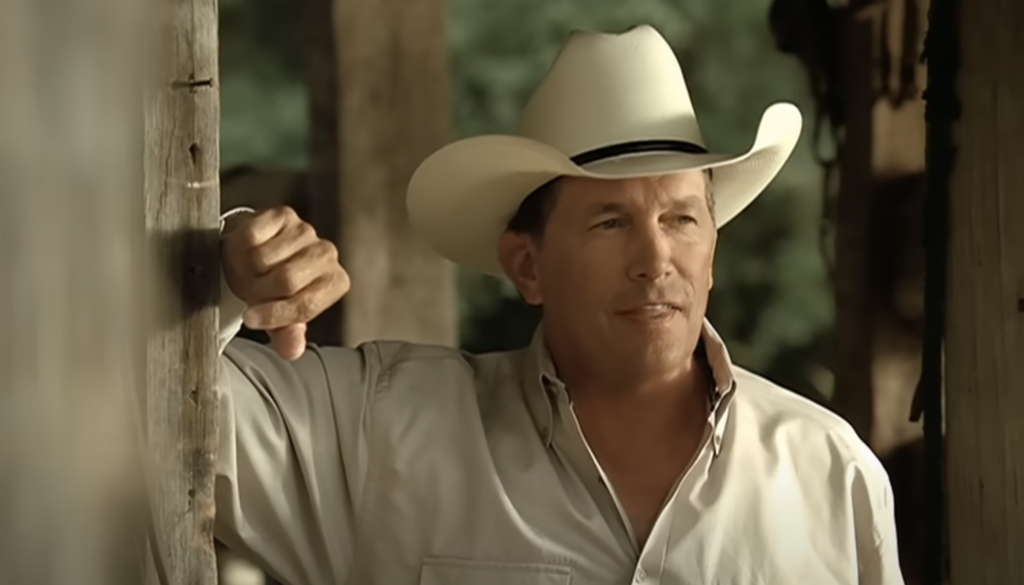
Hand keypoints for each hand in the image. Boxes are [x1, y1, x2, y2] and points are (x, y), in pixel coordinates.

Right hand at [221, 206, 348, 359]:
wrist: (252, 255)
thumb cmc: (271, 288)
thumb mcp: (279, 317)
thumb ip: (287, 334)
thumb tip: (292, 351)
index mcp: (334, 283)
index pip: (306, 305)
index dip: (275, 315)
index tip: (251, 319)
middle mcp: (327, 254)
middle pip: (286, 281)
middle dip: (260, 291)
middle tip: (251, 291)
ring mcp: (306, 231)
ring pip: (266, 259)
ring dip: (248, 269)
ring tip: (250, 271)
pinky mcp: (284, 214)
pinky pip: (254, 235)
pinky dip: (242, 247)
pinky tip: (247, 250)